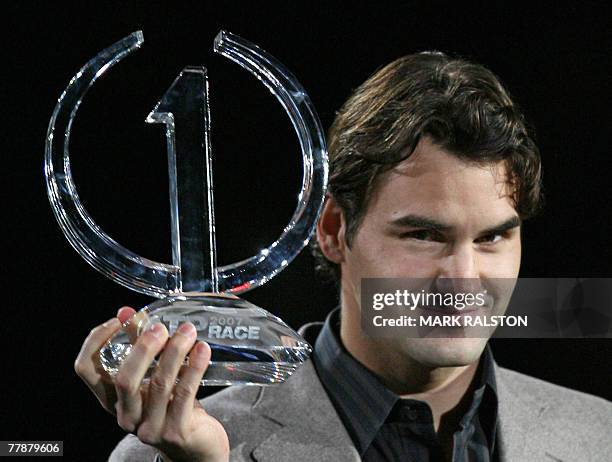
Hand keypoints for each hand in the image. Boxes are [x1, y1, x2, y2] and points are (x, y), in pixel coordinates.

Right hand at [75, 307, 229, 461]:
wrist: (196, 446)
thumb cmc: (172, 405)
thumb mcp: (152, 376)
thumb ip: (138, 345)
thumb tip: (127, 312)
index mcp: (112, 399)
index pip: (86, 369)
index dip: (96, 340)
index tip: (119, 319)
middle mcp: (125, 415)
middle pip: (123, 379)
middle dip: (143, 348)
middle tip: (161, 327)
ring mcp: (149, 427)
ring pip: (158, 384)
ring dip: (175, 352)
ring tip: (189, 332)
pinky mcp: (175, 431)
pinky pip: (185, 393)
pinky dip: (195, 368)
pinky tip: (203, 350)